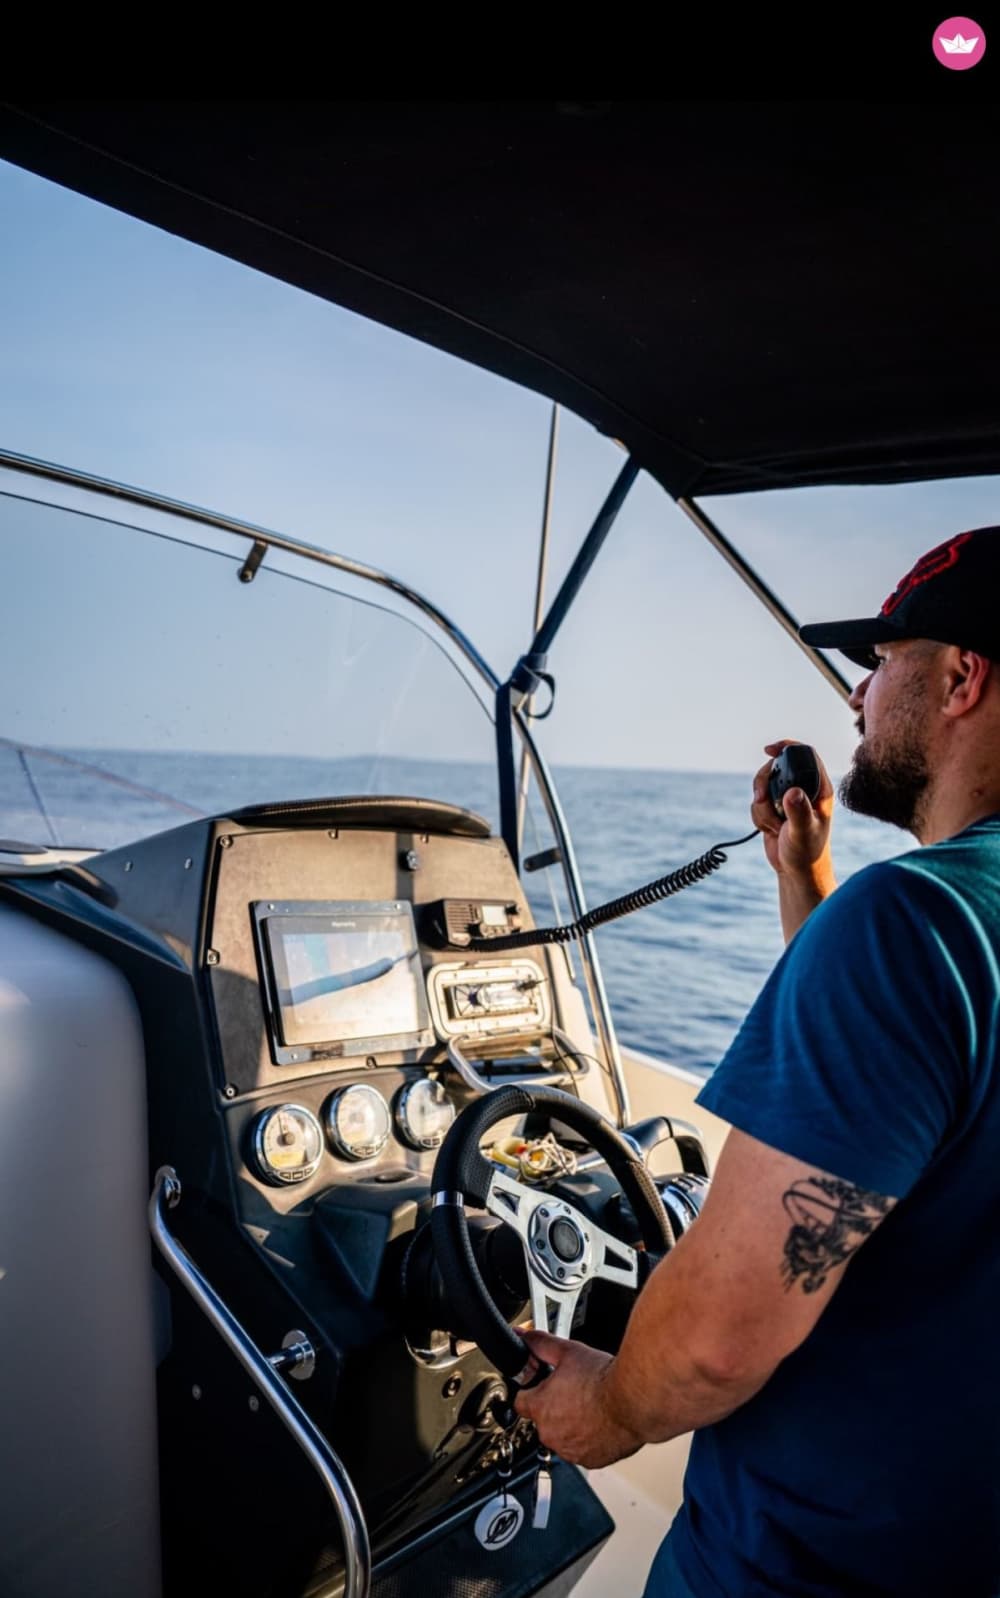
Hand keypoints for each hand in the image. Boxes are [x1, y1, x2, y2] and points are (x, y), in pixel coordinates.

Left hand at [513, 1329, 643, 1468]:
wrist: (634, 1401)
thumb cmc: (604, 1380)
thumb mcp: (568, 1352)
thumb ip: (540, 1344)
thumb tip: (524, 1337)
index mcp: (540, 1408)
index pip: (521, 1401)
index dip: (532, 1390)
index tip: (543, 1385)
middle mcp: (551, 1433)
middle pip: (543, 1419)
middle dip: (554, 1406)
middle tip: (574, 1391)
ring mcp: (570, 1449)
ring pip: (563, 1436)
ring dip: (571, 1423)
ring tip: (590, 1404)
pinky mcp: (591, 1460)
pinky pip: (582, 1449)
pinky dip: (589, 1438)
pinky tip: (601, 1420)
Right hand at [751, 740, 834, 883]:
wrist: (797, 871)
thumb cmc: (808, 853)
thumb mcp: (804, 832)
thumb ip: (799, 811)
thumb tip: (792, 792)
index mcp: (819, 789)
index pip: (806, 755)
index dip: (787, 747)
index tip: (769, 750)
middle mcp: (804, 790)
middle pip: (777, 767)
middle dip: (764, 783)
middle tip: (762, 798)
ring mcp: (788, 799)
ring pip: (763, 786)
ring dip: (762, 807)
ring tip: (775, 826)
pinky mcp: (774, 809)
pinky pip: (757, 803)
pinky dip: (758, 817)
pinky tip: (771, 830)